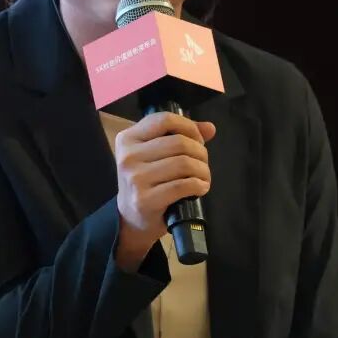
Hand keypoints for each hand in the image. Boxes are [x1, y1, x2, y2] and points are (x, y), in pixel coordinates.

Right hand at [113, 111, 215, 270]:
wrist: (131, 218)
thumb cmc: (146, 181)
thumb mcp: (155, 154)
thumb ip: (179, 136)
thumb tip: (209, 128)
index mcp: (128, 138)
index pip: (165, 119)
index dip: (189, 127)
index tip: (197, 140)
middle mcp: (128, 156)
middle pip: (179, 142)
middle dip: (200, 152)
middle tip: (203, 163)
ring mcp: (135, 179)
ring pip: (184, 163)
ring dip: (203, 170)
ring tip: (203, 177)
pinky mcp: (145, 200)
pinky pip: (183, 185)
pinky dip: (199, 185)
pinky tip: (200, 188)